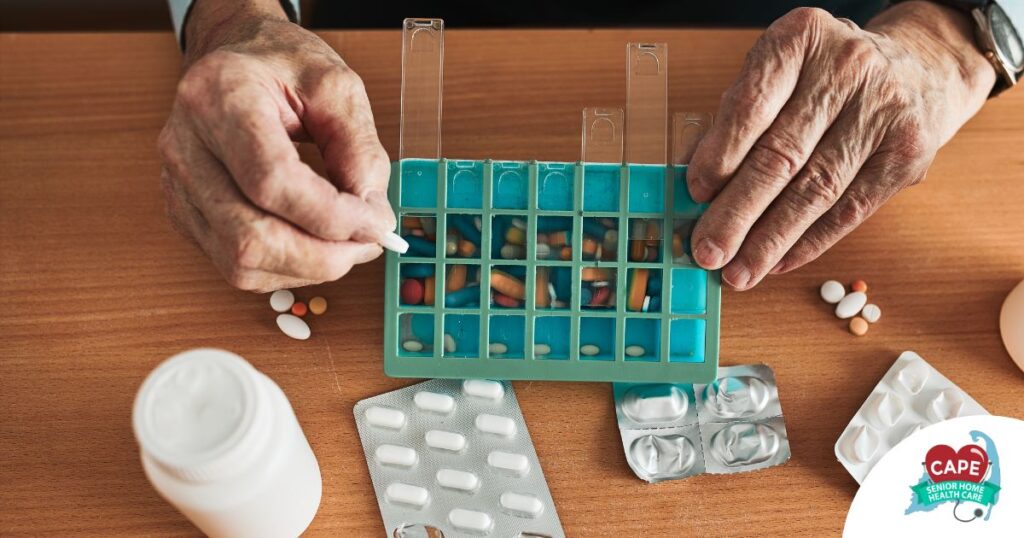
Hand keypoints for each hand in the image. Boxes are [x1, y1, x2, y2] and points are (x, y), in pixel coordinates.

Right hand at [158, 0, 395, 291]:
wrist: (236, 56)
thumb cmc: (282, 66)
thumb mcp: (338, 87)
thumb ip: (360, 150)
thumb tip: (371, 217)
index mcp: (220, 98)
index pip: (271, 180)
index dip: (330, 215)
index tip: (376, 222)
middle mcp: (185, 145)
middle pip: (249, 236)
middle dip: (322, 256)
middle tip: (369, 242)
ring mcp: (178, 185)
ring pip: (240, 262)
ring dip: (306, 268)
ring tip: (346, 244)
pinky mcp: (184, 213)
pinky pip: (234, 266)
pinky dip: (285, 269)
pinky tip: (314, 246)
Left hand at [687, 2, 994, 289]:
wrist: (919, 67)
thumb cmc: (826, 75)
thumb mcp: (778, 74)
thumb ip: (735, 121)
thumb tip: (693, 185)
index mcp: (801, 39)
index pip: (751, 105)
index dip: (719, 156)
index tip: (694, 194)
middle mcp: (847, 69)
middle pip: (782, 155)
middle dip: (737, 212)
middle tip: (707, 250)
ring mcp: (883, 111)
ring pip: (816, 190)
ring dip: (771, 239)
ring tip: (738, 271)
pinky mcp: (907, 154)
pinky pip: (849, 210)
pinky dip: (809, 242)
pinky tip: (778, 262)